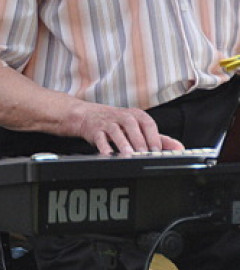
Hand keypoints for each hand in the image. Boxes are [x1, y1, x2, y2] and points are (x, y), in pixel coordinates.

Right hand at [69, 102, 183, 154]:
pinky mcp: (95, 130)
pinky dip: (103, 146)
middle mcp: (123, 117)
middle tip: (144, 154)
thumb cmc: (119, 123)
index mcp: (137, 115)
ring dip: (122, 143)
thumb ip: (159, 139)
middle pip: (132, 126)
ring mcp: (108, 122)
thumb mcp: (139, 128)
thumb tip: (179, 148)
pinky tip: (108, 154)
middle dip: (138, 141)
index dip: (153, 137)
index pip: (147, 124)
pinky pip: (99, 138)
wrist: (89, 116)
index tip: (157, 151)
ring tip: (128, 154)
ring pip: (115, 131)